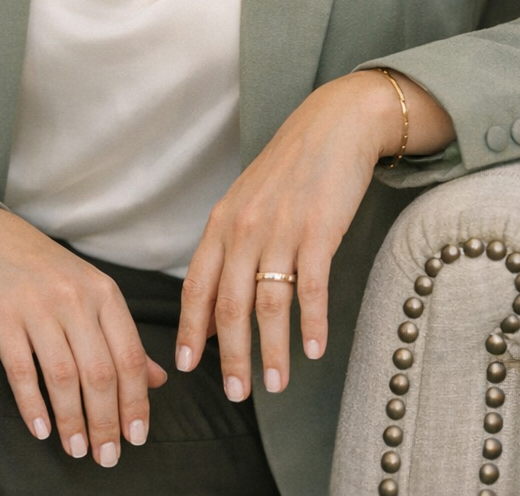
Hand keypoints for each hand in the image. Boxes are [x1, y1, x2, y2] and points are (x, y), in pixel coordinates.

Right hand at [0, 203, 166, 466]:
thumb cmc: (45, 272)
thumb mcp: (91, 293)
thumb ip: (123, 336)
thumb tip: (157, 381)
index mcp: (104, 292)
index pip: (129, 356)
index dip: (136, 401)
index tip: (137, 437)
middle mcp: (75, 298)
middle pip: (99, 371)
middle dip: (107, 421)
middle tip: (108, 458)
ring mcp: (38, 306)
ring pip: (64, 375)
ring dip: (73, 419)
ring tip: (78, 450)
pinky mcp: (3, 316)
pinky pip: (21, 369)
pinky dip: (33, 404)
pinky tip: (41, 430)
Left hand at [175, 70, 453, 399]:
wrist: (334, 124)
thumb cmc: (290, 169)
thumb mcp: (247, 203)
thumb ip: (230, 250)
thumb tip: (216, 310)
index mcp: (222, 222)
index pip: (196, 285)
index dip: (190, 329)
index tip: (185, 366)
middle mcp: (245, 227)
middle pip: (229, 305)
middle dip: (231, 357)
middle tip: (236, 394)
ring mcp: (281, 228)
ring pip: (268, 304)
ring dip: (271, 350)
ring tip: (274, 385)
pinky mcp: (319, 229)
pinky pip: (311, 287)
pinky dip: (312, 323)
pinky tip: (314, 350)